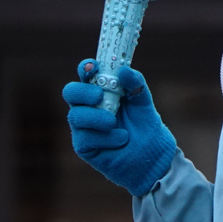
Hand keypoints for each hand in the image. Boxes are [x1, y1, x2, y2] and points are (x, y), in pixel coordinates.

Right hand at [64, 60, 178, 196]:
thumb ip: (136, 84)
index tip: (94, 66)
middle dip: (83, 92)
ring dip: (96, 117)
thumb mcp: (143, 102)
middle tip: (99, 96)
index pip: (86, 74)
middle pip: (70, 92)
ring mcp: (83, 127)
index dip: (86, 68)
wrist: (152, 155)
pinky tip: (120, 139)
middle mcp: (88, 106)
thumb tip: (124, 70)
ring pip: (76, 116)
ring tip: (114, 122)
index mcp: (100, 90)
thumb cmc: (145, 126)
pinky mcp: (84, 146)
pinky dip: (105, 137)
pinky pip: (85, 138)